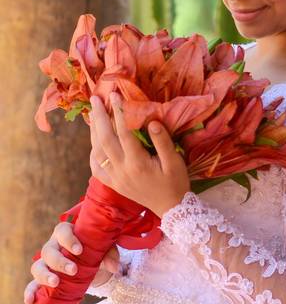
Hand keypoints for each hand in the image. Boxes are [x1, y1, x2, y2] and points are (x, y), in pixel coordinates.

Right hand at [23, 221, 118, 303]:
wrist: (93, 267)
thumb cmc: (96, 252)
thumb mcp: (105, 250)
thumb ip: (109, 254)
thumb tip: (113, 267)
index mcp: (67, 234)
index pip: (62, 231)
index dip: (68, 239)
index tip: (79, 250)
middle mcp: (53, 247)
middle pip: (48, 251)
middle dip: (59, 261)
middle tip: (73, 270)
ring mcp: (46, 264)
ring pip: (37, 267)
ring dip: (45, 275)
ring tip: (56, 283)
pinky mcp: (43, 280)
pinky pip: (32, 285)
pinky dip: (30, 292)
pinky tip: (30, 301)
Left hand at [88, 93, 189, 217]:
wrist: (171, 208)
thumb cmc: (176, 183)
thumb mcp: (175, 162)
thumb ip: (162, 141)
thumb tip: (151, 121)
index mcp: (137, 163)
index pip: (123, 132)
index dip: (118, 112)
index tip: (115, 95)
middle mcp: (122, 170)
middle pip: (104, 139)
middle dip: (98, 117)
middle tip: (95, 98)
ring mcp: (114, 178)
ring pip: (97, 151)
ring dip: (93, 131)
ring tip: (92, 114)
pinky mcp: (113, 184)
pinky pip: (96, 166)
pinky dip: (93, 151)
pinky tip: (94, 141)